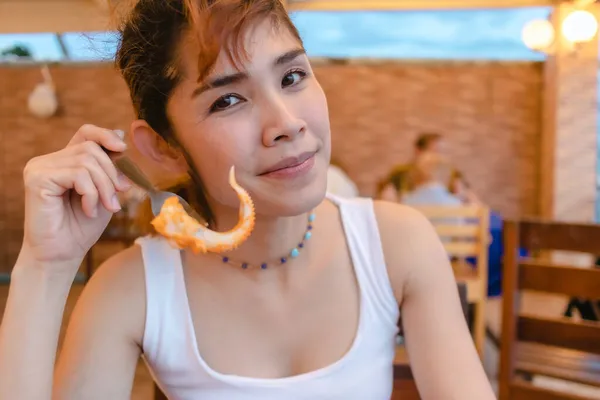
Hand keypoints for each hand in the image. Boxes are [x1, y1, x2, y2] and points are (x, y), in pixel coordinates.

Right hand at [20, 125, 131, 272]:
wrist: (62, 254)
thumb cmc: (82, 226)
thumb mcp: (104, 191)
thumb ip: (109, 167)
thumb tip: (120, 134)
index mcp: (64, 161)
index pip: (86, 133)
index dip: (106, 135)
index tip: (123, 149)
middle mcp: (49, 160)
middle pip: (92, 149)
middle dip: (112, 174)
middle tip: (116, 200)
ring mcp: (40, 167)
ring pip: (87, 161)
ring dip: (104, 187)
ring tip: (105, 207)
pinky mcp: (37, 178)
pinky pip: (77, 174)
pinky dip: (91, 193)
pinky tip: (89, 210)